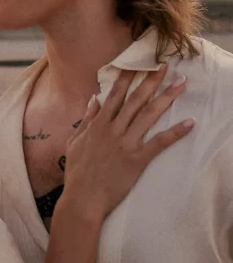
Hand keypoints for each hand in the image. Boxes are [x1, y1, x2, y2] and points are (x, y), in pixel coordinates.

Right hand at [61, 65, 193, 220]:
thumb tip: (93, 100)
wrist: (83, 198)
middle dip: (151, 81)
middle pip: (136, 100)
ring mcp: (126, 144)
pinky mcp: (137, 159)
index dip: (127, 78)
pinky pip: (159, 143)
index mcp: (98, 125)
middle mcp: (113, 130)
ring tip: (180, 85)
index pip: (115, 95)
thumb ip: (85, 120)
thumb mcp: (74, 142)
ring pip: (149, 115)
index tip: (138, 64)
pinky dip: (175, 132)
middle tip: (165, 66)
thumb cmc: (77, 173)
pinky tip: (189, 122)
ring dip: (166, 98)